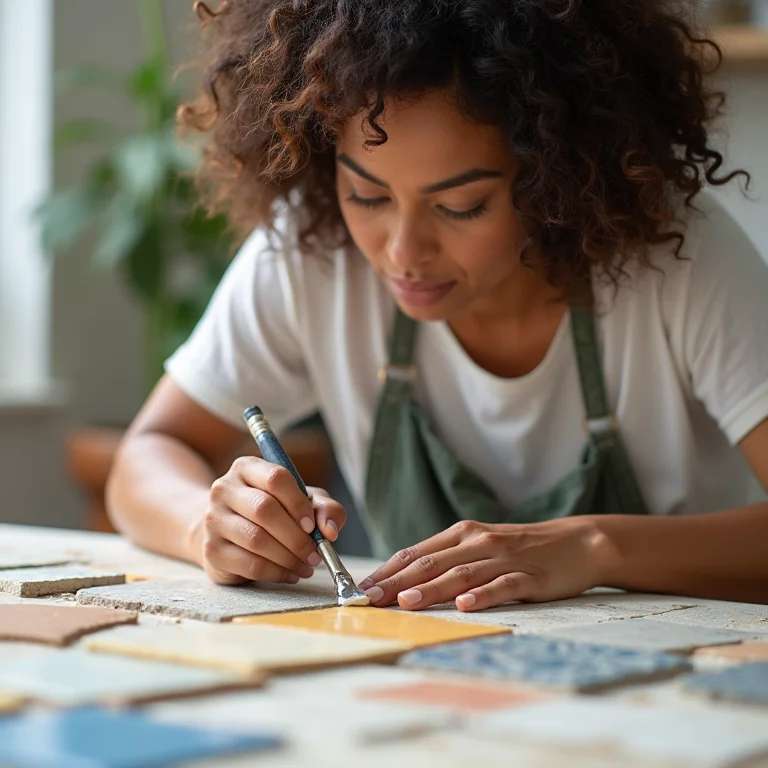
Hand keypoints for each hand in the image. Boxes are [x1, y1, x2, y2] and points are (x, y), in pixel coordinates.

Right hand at [199, 456, 345, 585]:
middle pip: (265, 510)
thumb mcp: (302, 501)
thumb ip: (324, 509)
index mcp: (247, 468)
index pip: (275, 477)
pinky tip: (290, 574)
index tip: (312, 526)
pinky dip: (277, 573)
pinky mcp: (211, 550)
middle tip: (315, 554)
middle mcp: (224, 489)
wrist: (228, 533)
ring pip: (256, 540)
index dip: (298, 502)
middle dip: (296, 537)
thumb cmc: (273, 512)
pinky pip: (249, 565)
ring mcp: (213, 519)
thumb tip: (330, 530)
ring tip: (306, 566)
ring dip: (289, 558)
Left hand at [359, 518, 607, 610]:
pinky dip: (482, 595)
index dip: (388, 570)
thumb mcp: (480, 547)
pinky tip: (464, 605)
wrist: (576, 541)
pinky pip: (503, 586)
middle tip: (371, 599)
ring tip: (406, 603)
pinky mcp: (530, 576)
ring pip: (461, 573)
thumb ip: (448, 560)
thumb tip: (405, 582)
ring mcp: (504, 558)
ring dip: (431, 588)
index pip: (416, 552)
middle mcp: (478, 541)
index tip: (362, 588)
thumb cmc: (520, 548)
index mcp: (461, 534)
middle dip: (398, 582)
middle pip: (431, 562)